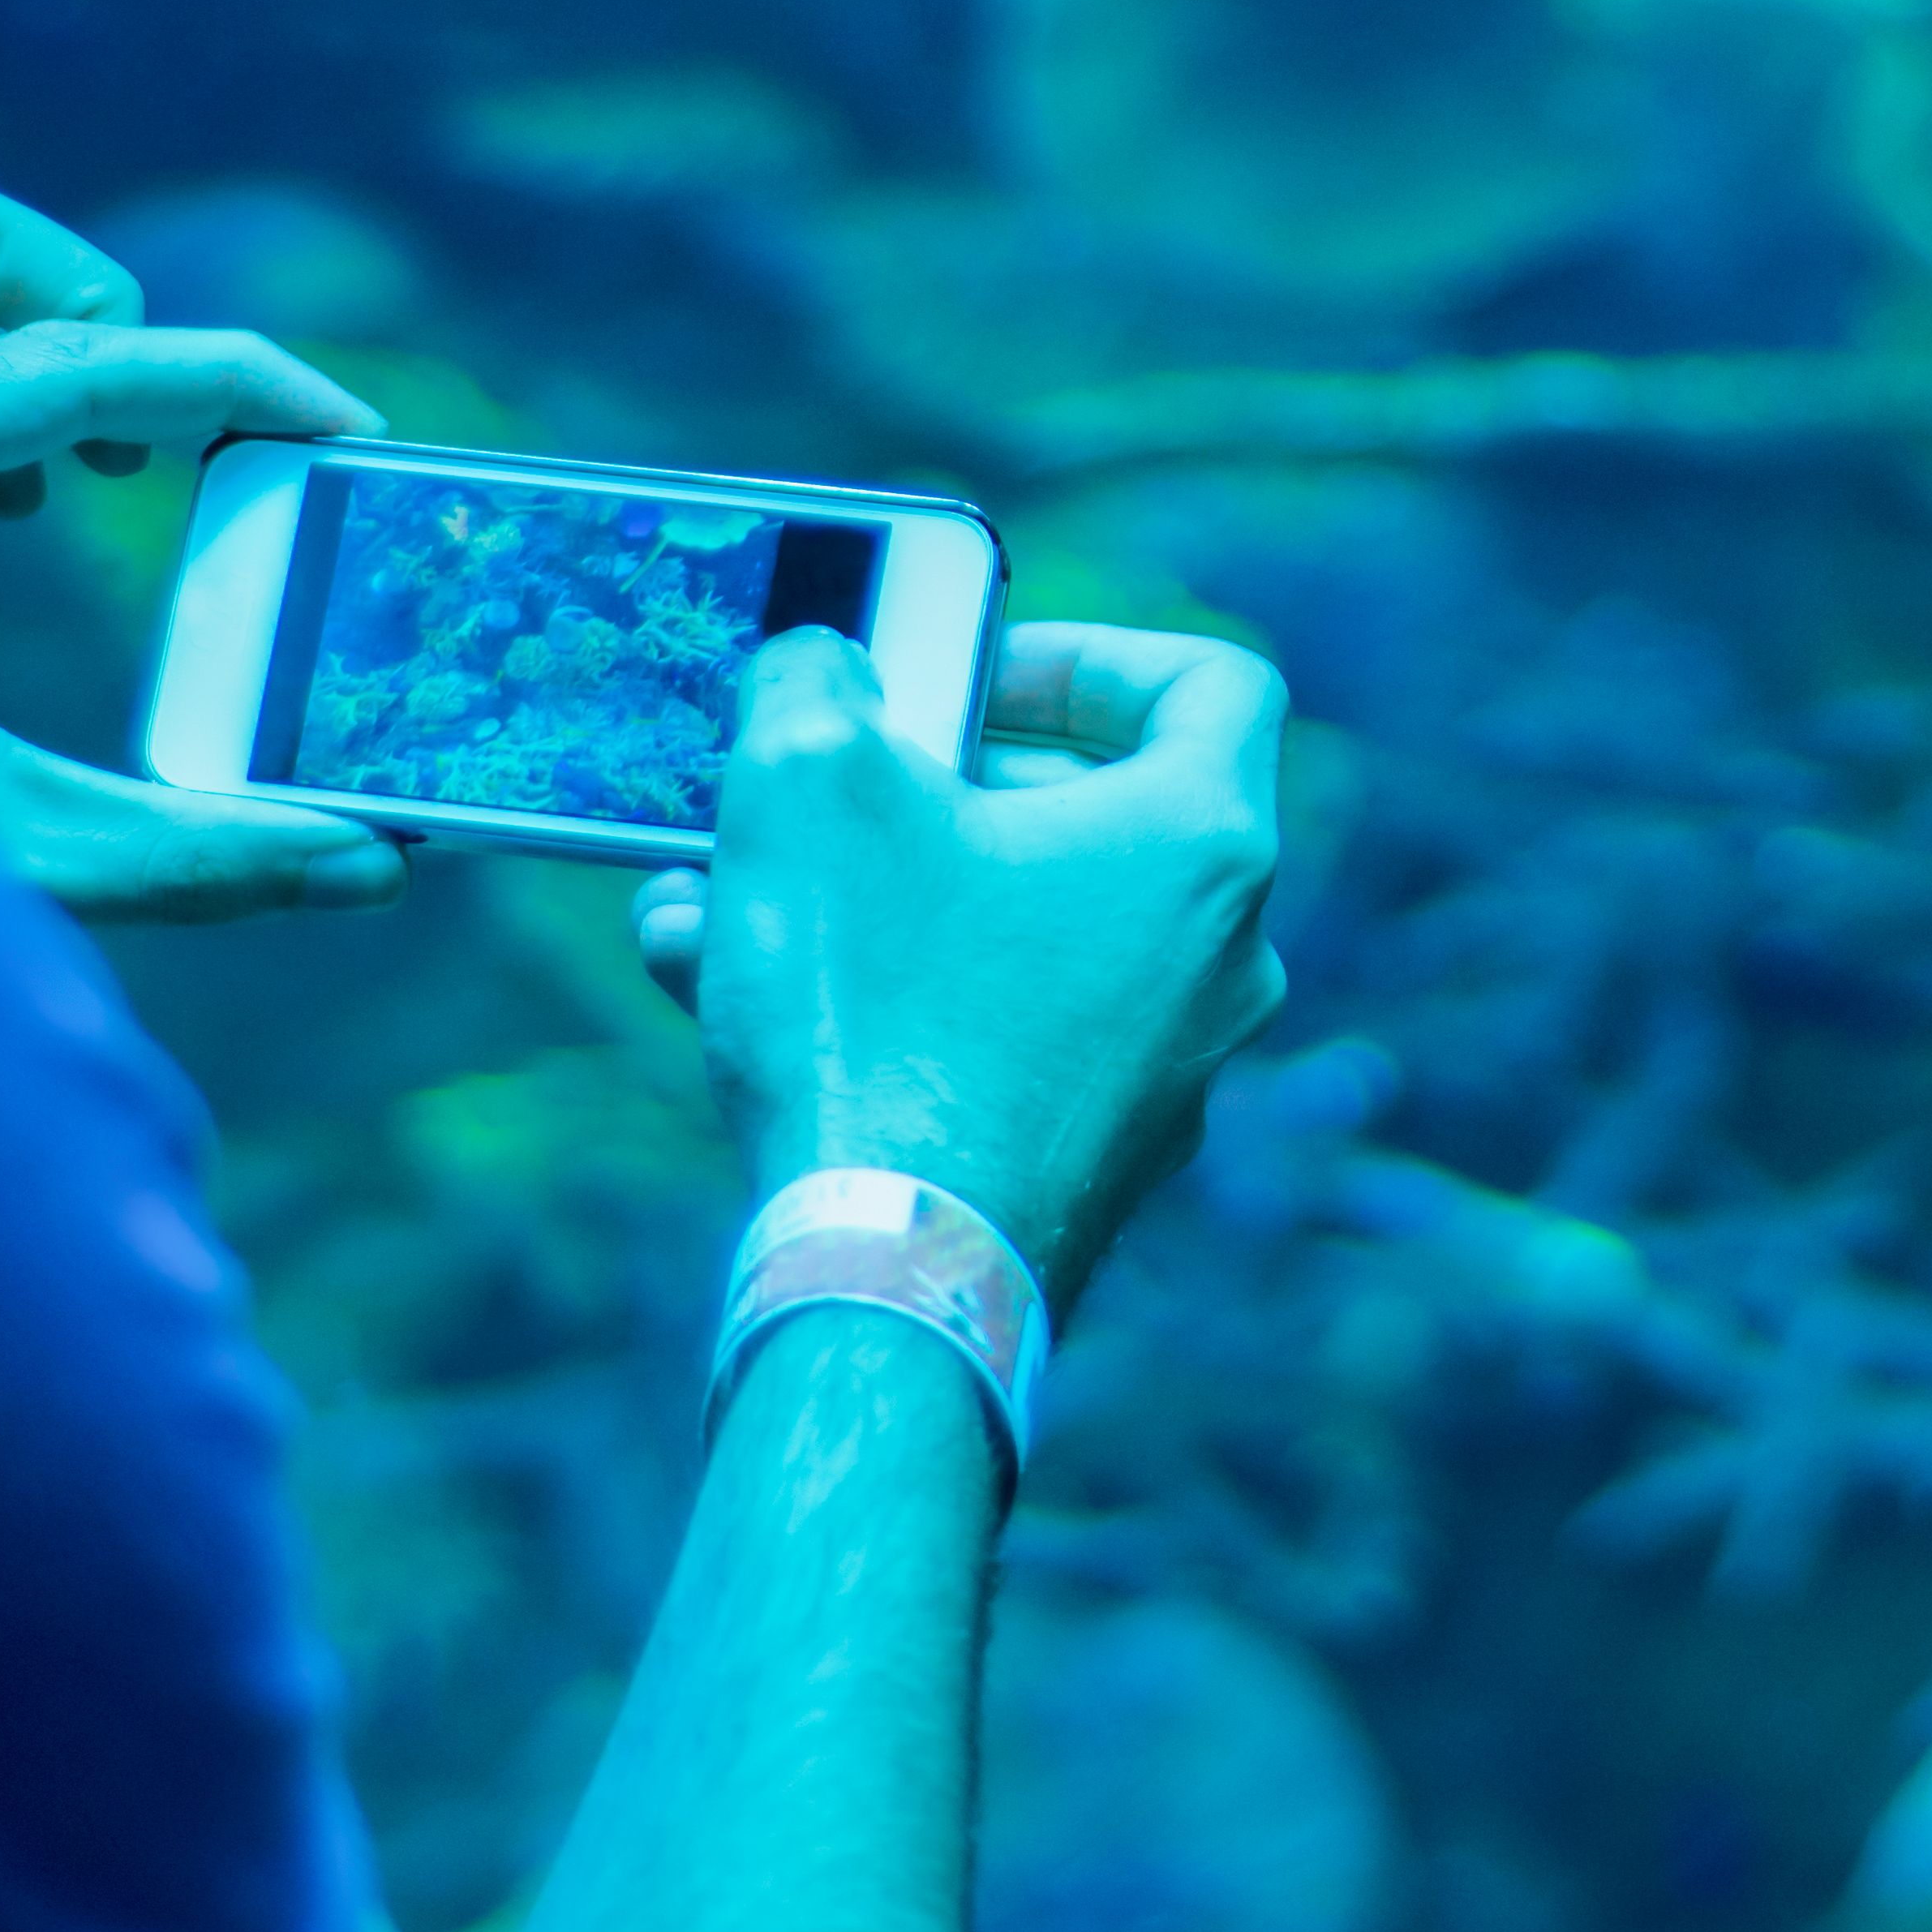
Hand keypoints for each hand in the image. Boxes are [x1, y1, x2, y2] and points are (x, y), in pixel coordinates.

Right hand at [629, 622, 1288, 1311]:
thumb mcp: (811, 785)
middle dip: (923, 786)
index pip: (1207, 683)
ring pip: (1005, 929)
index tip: (970, 675)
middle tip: (819, 782)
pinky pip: (985, 1032)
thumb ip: (816, 682)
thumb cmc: (877, 1015)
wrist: (891, 1278)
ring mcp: (1161, 1068)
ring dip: (867, 895)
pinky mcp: (1085, 1154)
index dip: (1087, 653)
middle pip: (1084, 811)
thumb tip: (821, 667)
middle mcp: (1217, 959)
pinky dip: (878, 998)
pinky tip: (725, 993)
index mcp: (1204, 843)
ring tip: (713, 898)